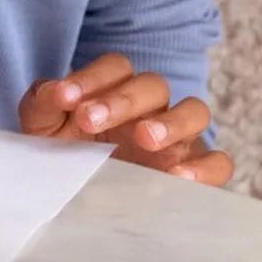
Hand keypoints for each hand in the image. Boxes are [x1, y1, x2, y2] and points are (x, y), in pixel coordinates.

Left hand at [19, 53, 233, 185]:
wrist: (75, 195)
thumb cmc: (63, 151)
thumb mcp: (44, 125)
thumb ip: (44, 100)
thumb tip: (56, 91)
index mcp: (115, 89)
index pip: (116, 66)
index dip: (91, 78)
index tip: (65, 99)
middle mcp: (151, 107)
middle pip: (153, 85)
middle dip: (122, 99)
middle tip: (90, 120)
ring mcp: (178, 138)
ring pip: (195, 112)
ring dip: (170, 122)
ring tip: (144, 138)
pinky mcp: (194, 170)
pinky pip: (218, 162)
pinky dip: (205, 166)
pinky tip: (178, 177)